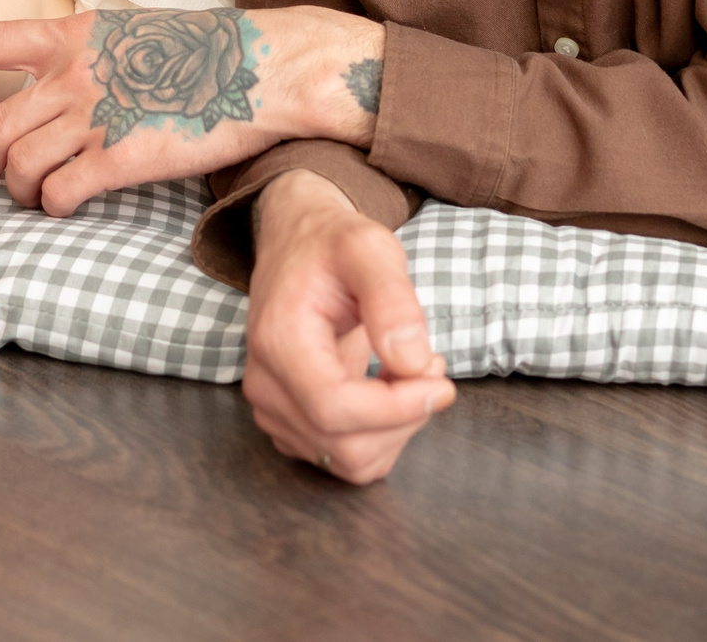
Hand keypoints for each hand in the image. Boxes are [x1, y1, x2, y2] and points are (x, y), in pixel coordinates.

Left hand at [0, 7, 384, 216]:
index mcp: (73, 36)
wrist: (258, 68)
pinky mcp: (122, 156)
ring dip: (19, 192)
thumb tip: (59, 76)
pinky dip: (54, 205)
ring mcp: (96, 116)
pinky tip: (66, 206)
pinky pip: (62, 191)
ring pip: (23, 166)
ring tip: (33, 201)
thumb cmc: (203, 53)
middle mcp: (74, 74)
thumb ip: (88, 54)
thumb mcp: (131, 33)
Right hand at [240, 170, 453, 484]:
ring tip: (411, 372)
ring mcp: (272, 409)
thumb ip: (393, 301)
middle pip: (346, 446)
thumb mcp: (370, 248)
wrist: (297, 246)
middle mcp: (265, 383)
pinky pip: (344, 458)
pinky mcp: (288, 423)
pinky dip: (381, 434)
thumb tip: (412, 364)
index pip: (334, 408)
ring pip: (350, 461)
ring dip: (396, 427)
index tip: (441, 382)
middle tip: (431, 364)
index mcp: (278, 340)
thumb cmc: (333, 245)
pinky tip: (388, 389)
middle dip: (405, 417)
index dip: (396, 410)